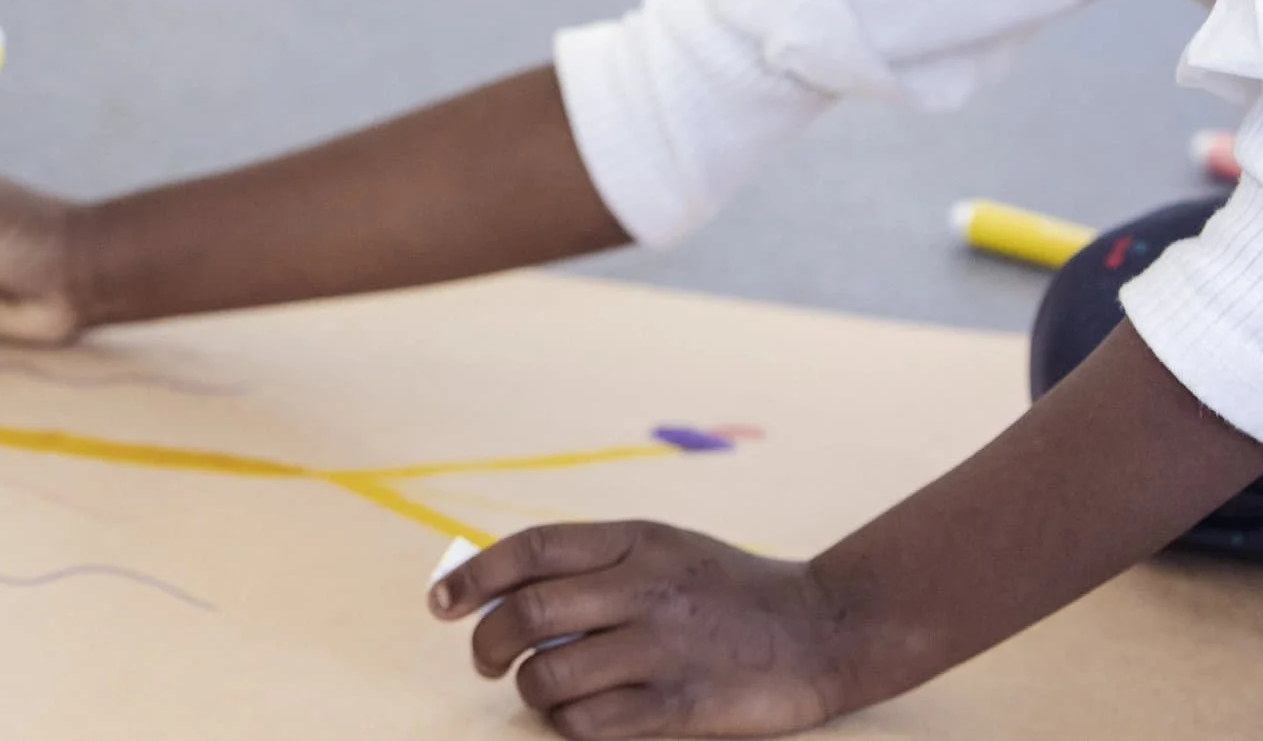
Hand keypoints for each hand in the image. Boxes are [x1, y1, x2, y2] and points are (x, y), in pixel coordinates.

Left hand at [429, 522, 848, 738]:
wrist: (822, 628)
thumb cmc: (726, 590)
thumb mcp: (662, 549)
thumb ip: (592, 560)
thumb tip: (500, 586)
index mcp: (634, 540)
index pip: (531, 549)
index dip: (473, 575)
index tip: (440, 602)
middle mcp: (642, 589)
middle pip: (527, 616)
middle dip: (486, 643)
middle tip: (486, 659)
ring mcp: (660, 649)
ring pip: (549, 677)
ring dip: (528, 690)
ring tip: (541, 690)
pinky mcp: (679, 706)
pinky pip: (588, 725)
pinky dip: (567, 724)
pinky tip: (579, 716)